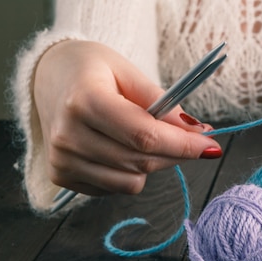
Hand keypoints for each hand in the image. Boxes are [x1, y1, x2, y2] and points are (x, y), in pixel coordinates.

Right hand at [33, 40, 221, 195]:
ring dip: (152, 165)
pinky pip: (116, 189)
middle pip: (142, 162)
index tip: (212, 146)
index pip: (145, 136)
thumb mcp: (130, 74)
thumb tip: (200, 133)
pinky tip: (120, 149)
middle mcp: (68, 135)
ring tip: (144, 139)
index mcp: (85, 101)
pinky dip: (129, 173)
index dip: (184, 146)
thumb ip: (165, 105)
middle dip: (176, 154)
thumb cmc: (93, 71)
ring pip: (132, 182)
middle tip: (192, 140)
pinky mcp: (62, 176)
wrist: (49, 77)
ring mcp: (62, 160)